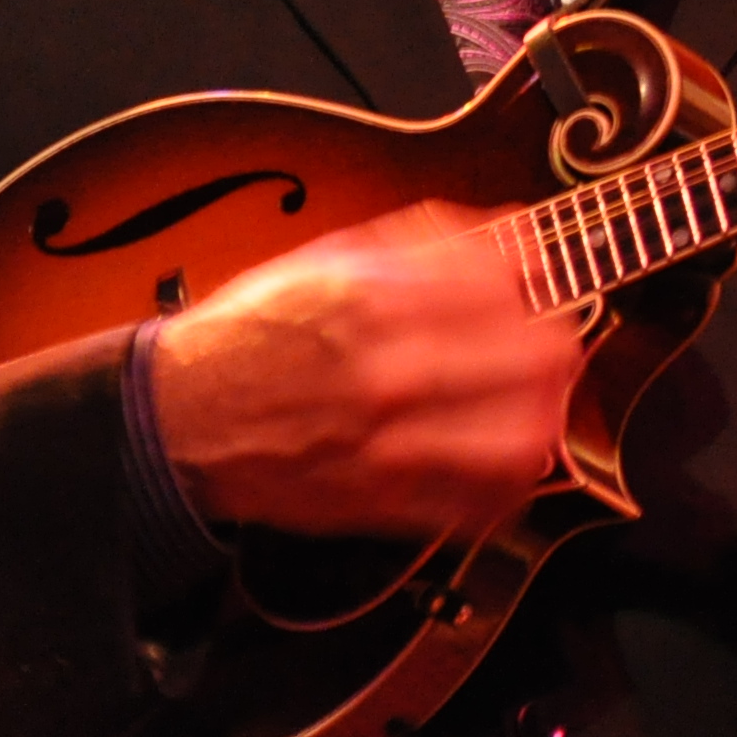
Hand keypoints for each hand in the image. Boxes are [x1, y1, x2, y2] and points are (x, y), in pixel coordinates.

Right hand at [146, 200, 568, 537]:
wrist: (181, 416)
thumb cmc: (255, 333)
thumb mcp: (331, 258)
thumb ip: (425, 241)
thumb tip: (512, 234)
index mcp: (377, 300)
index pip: (508, 285)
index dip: (536, 282)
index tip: (536, 286)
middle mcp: (389, 371)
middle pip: (535, 358)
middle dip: (555, 345)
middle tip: (550, 342)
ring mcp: (390, 443)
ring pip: (524, 436)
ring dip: (547, 414)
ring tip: (541, 401)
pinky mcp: (383, 501)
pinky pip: (481, 503)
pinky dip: (512, 481)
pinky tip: (511, 456)